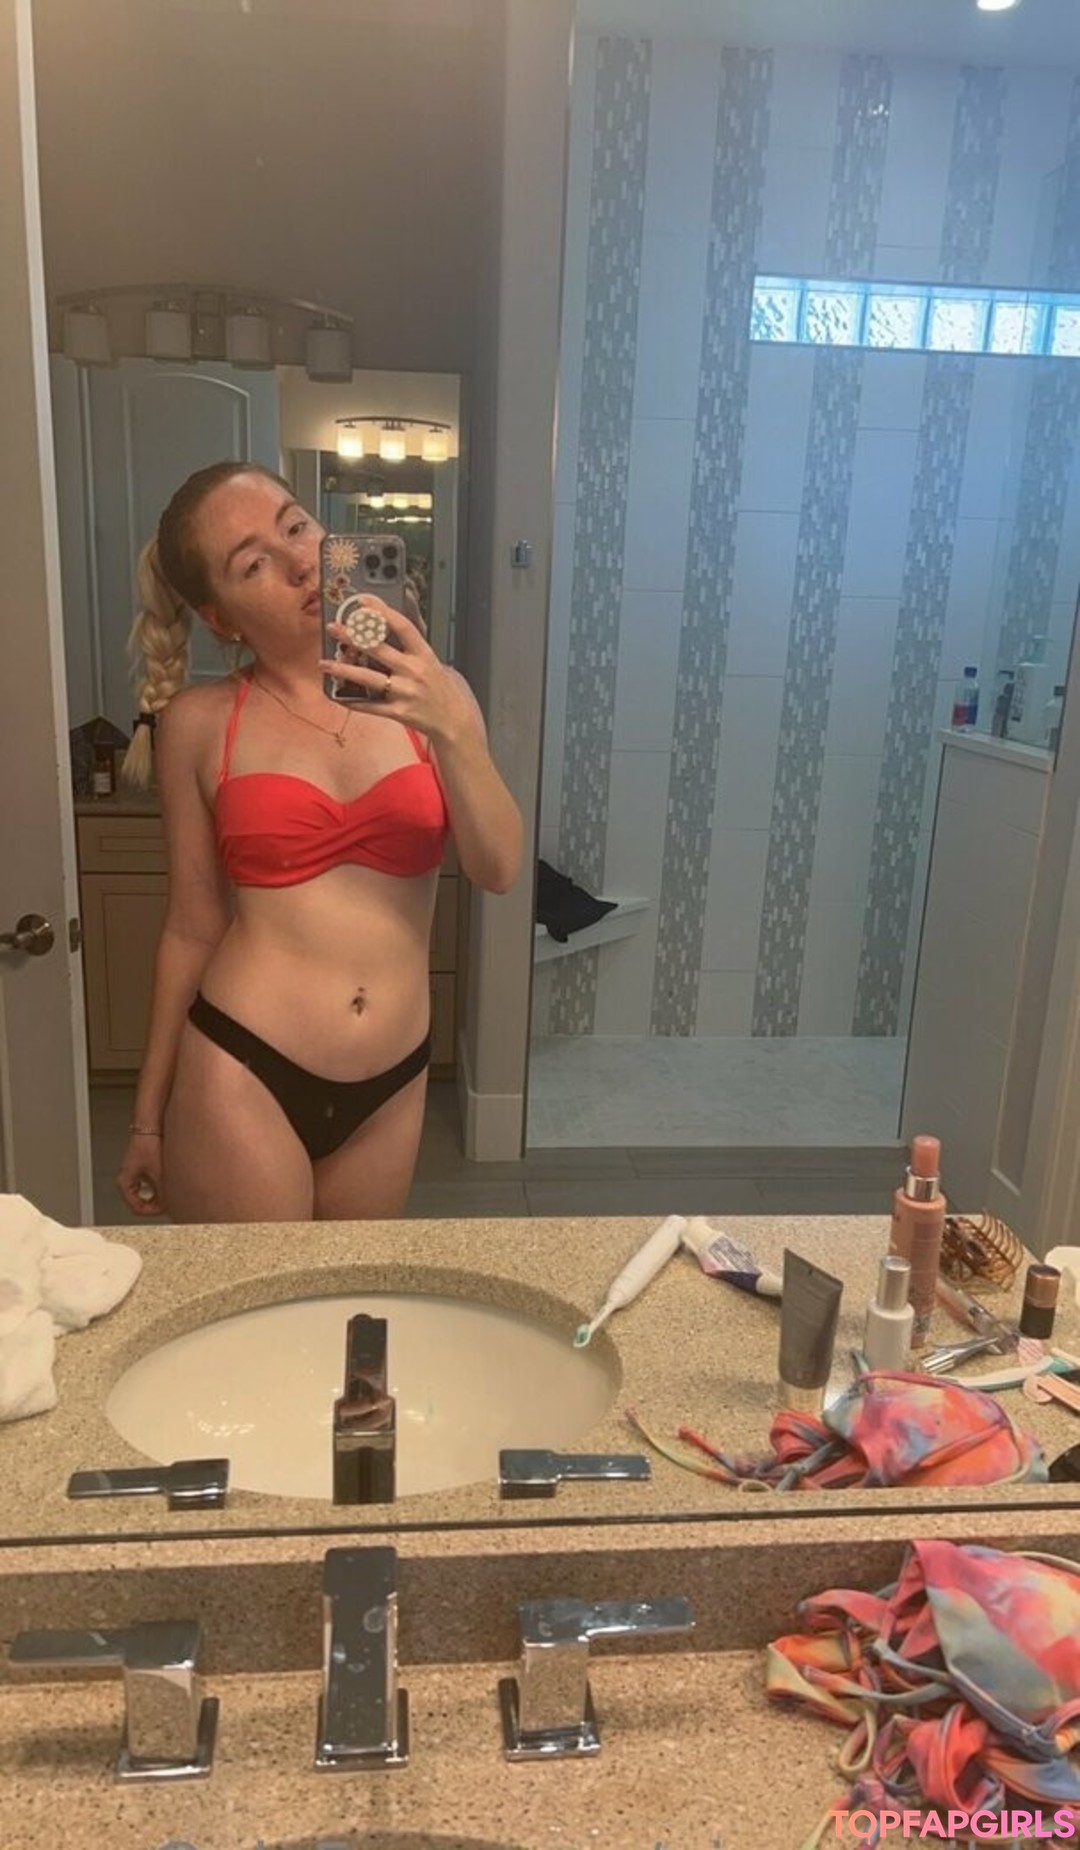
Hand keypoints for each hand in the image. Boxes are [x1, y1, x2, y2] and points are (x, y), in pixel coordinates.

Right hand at [116, 1132, 165, 1216]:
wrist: (150, 1127)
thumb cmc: (148, 1144)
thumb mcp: (158, 1173)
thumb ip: (163, 1193)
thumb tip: (169, 1206)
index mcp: (125, 1183)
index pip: (137, 1208)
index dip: (153, 1211)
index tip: (165, 1210)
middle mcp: (127, 1180)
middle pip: (142, 1203)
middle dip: (157, 1204)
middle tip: (171, 1204)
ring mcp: (134, 1175)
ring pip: (147, 1194)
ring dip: (159, 1195)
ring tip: (171, 1193)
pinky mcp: (142, 1169)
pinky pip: (151, 1185)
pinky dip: (160, 1187)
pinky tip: (169, 1183)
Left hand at [319, 599, 476, 747]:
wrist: (455, 721)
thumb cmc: (441, 687)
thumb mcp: (432, 660)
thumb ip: (412, 640)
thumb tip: (395, 613)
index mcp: (424, 655)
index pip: (403, 627)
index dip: (382, 612)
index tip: (363, 601)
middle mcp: (414, 672)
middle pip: (378, 649)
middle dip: (352, 637)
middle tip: (333, 628)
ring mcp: (405, 693)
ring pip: (368, 678)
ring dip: (343, 669)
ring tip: (324, 663)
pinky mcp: (398, 712)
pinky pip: (369, 706)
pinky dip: (351, 701)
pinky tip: (336, 694)